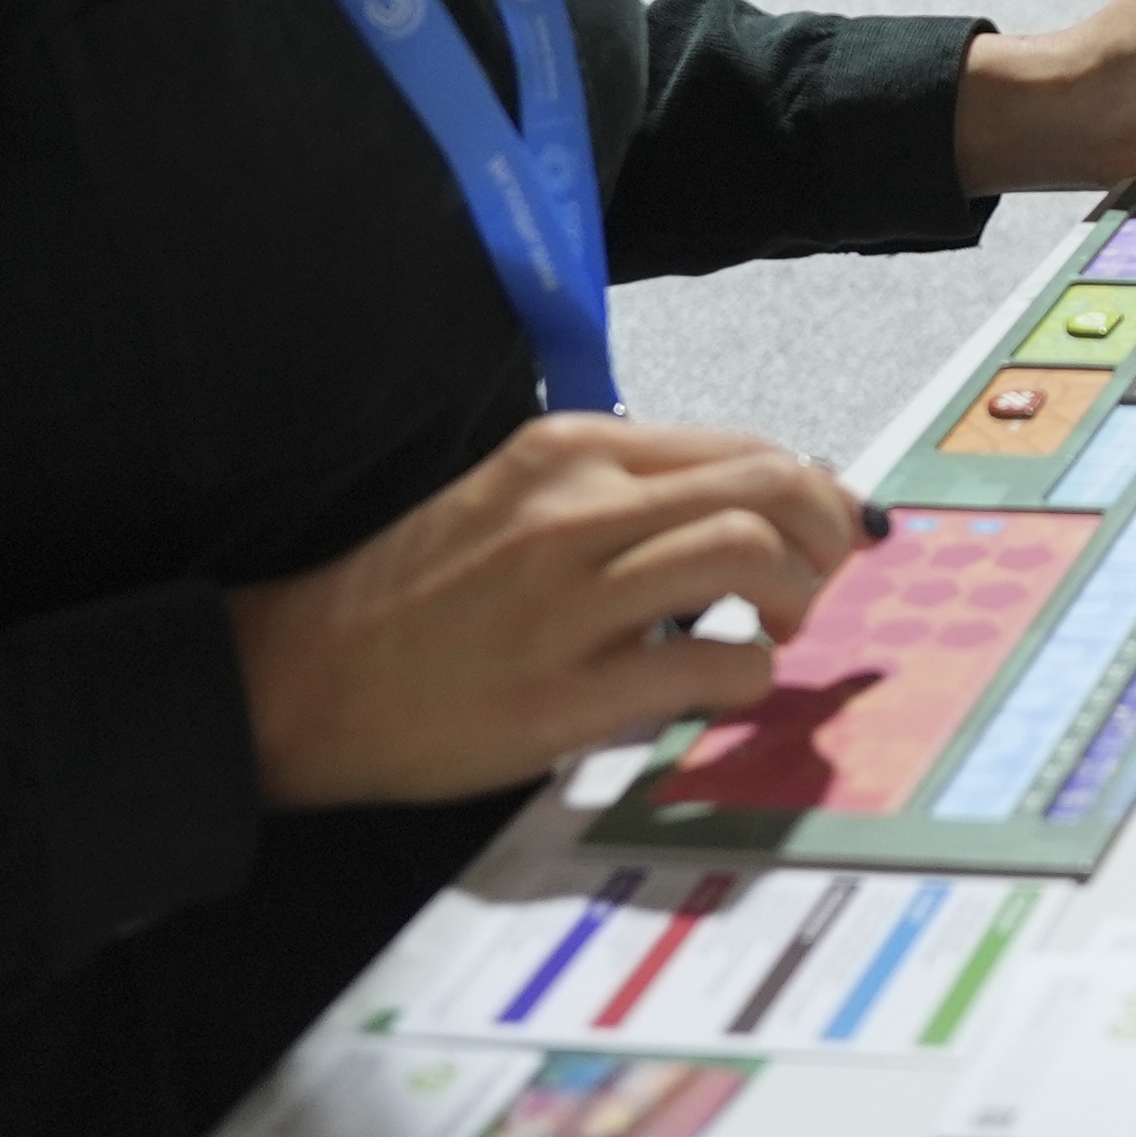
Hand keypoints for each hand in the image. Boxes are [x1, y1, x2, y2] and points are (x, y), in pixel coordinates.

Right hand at [223, 418, 875, 805]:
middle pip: (768, 485)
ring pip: (749, 555)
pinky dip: (750, 675)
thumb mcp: (521, 500)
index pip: (743, 445)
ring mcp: (572, 599)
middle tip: (826, 576)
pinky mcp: (569, 691)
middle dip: (829, 529)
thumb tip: (760, 502)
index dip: (813, 486)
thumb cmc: (418, 593)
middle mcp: (576, 508)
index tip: (829, 524)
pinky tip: (726, 683)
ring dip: (800, 593)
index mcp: (573, 452)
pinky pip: (713, 665)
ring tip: (780, 626)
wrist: (305, 678)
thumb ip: (628, 493)